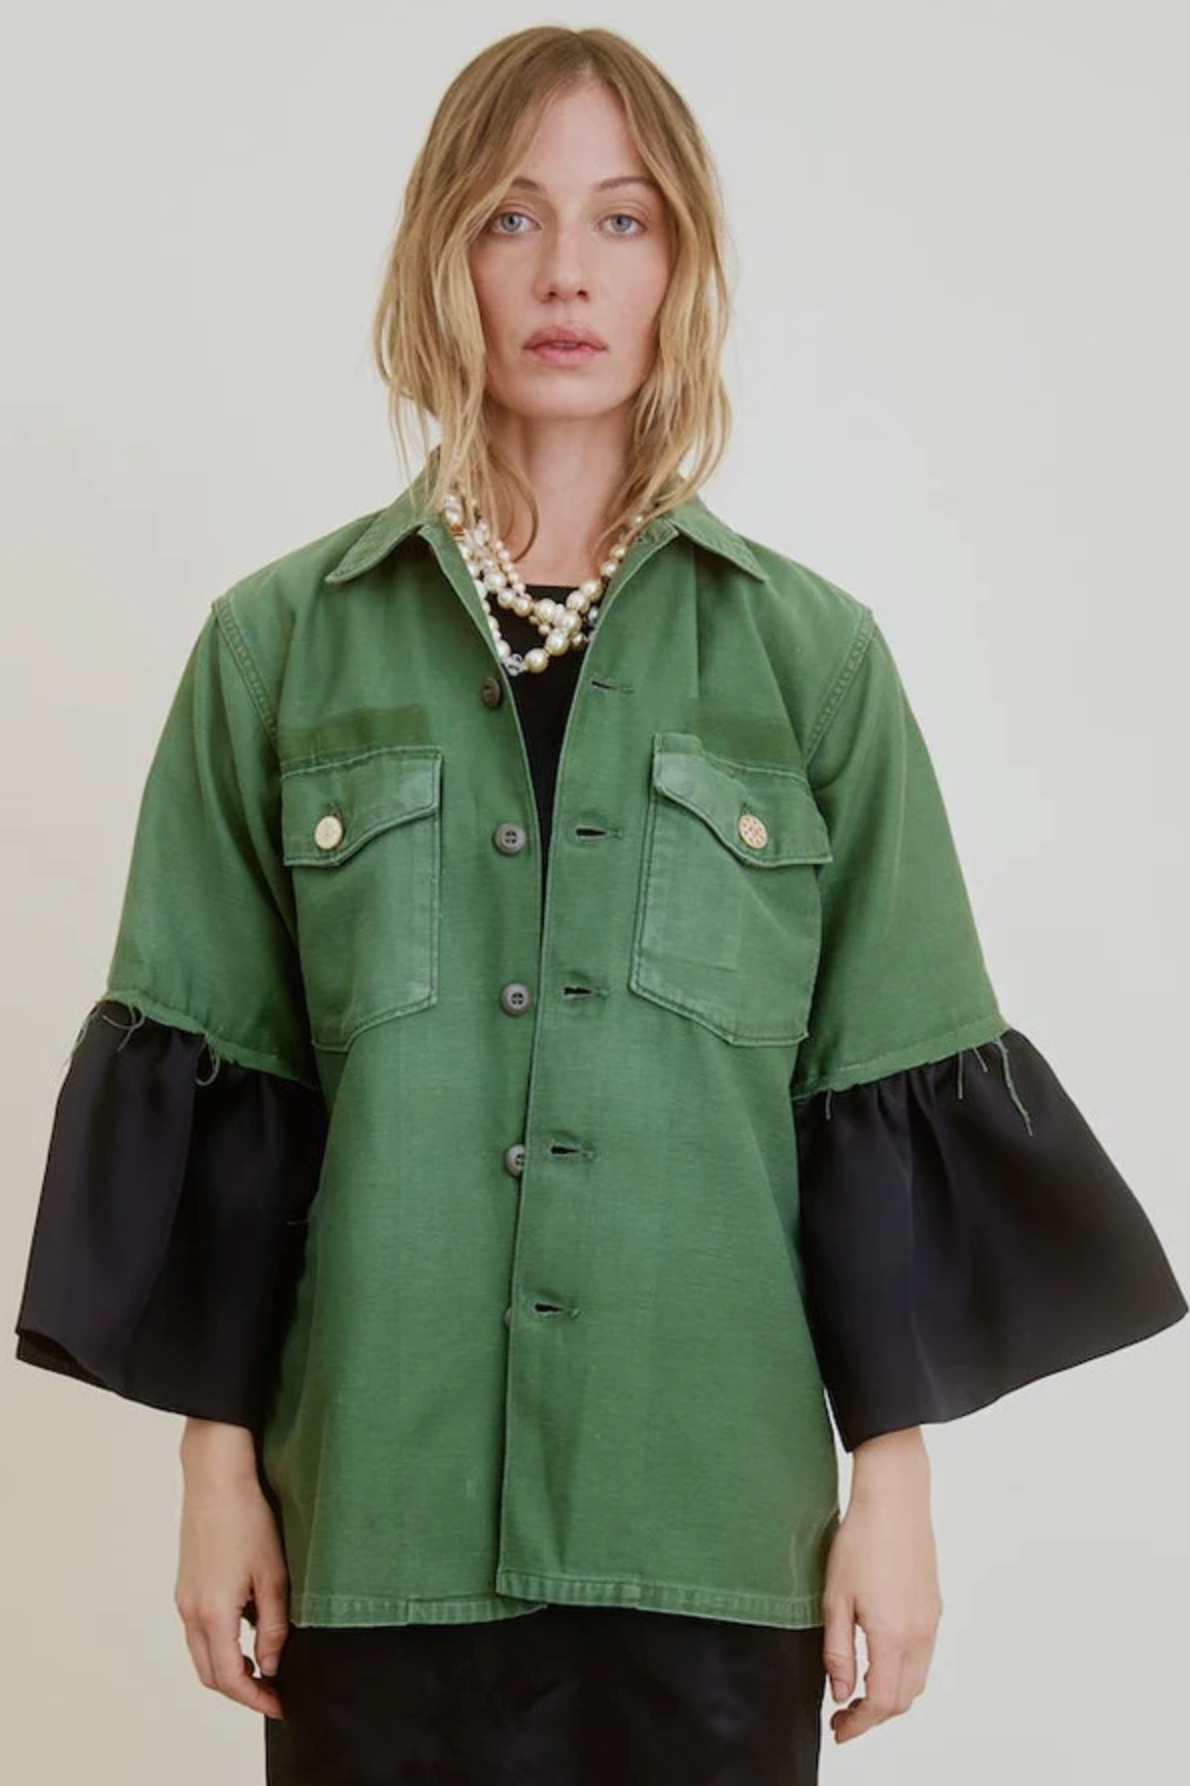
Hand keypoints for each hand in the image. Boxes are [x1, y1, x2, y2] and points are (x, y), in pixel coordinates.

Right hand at [175, 1423, 288, 1719]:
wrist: (215, 1477)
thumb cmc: (249, 1519)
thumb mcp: (273, 1575)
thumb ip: (273, 1626)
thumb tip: (271, 1665)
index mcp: (212, 1613)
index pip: (229, 1677)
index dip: (255, 1698)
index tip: (279, 1704)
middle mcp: (190, 1612)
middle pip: (209, 1674)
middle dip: (240, 1690)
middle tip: (272, 1692)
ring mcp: (183, 1598)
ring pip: (200, 1654)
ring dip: (227, 1669)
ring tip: (262, 1667)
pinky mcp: (184, 1585)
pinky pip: (197, 1632)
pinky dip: (218, 1647)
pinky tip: (244, 1635)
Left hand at [821, 1432, 942, 1743]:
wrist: (895, 1499)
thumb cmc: (861, 1541)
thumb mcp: (836, 1599)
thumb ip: (838, 1652)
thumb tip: (842, 1694)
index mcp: (893, 1636)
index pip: (881, 1702)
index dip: (859, 1725)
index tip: (839, 1730)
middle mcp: (919, 1635)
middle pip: (903, 1699)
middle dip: (874, 1716)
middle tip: (844, 1717)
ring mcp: (931, 1621)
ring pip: (917, 1680)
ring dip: (891, 1696)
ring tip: (859, 1692)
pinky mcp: (933, 1607)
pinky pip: (923, 1657)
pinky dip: (904, 1673)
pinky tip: (880, 1661)